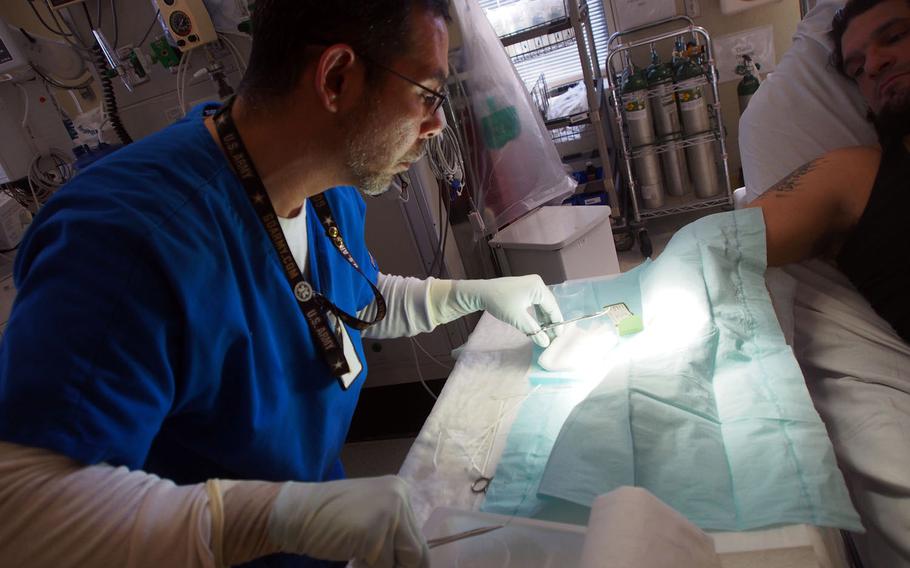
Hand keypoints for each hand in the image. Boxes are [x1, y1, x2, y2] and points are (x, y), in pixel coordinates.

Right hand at [267, 475, 427, 567]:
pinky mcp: (374, 532)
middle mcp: (399, 497)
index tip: (393, 567)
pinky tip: (350, 556)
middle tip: (369, 563)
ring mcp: (389, 513)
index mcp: (400, 490)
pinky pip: (382, 566)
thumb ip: (392, 534)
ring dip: (379, 566)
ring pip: (400, 562)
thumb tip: (413, 565)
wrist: (295, 513)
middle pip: (416, 553)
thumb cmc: (329, 518)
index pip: (419, 540)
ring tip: (357, 556)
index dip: (407, 564)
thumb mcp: (370, 518)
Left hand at [436, 275, 563, 346]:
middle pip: (549, 305)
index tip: (558, 338)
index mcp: (538, 287)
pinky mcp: (525, 288)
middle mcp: (537, 283)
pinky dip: (537, 313)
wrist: (481, 292)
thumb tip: (546, 343)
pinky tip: (537, 324)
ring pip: (542, 305)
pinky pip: (536, 302)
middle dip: (551, 322)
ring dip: (544, 318)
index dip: (557, 323)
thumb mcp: (517, 319)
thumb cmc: (500, 303)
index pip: (553, 308)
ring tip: (546, 333)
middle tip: (552, 337)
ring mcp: (531, 284)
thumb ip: (534, 331)